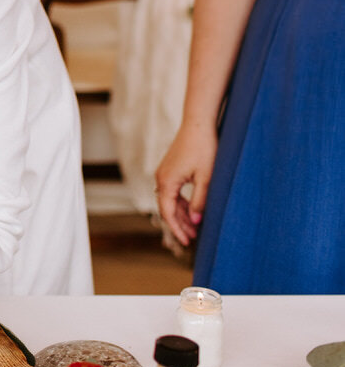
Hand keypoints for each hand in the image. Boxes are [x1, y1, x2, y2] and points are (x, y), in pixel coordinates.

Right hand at [156, 122, 218, 245]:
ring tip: (194, 227)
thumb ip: (199, 201)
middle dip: (178, 224)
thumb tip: (195, 220)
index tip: (187, 242)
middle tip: (192, 239)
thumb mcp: (206, 178)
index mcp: (167, 181)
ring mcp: (164, 173)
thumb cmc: (204, 149)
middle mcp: (161, 177)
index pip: (167, 212)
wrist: (198, 124)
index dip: (176, 229)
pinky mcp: (170, 169)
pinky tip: (191, 209)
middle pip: (166, 208)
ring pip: (169, 200)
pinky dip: (180, 203)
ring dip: (180, 214)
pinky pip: (172, 191)